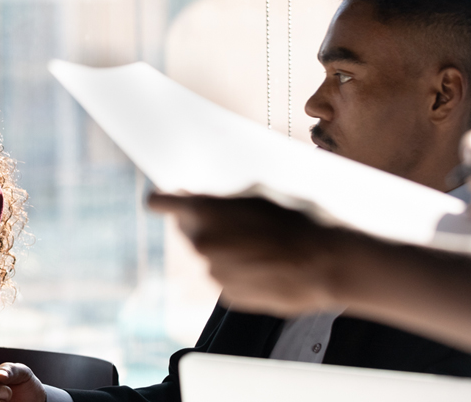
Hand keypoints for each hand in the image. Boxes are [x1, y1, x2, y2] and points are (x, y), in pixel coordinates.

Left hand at [149, 193, 346, 315]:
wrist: (330, 263)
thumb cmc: (300, 220)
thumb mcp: (258, 194)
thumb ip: (220, 199)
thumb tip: (195, 199)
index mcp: (202, 212)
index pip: (159, 203)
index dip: (164, 201)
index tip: (163, 202)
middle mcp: (200, 244)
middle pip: (186, 229)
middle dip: (203, 224)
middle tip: (235, 221)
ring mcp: (212, 272)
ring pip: (207, 255)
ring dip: (223, 248)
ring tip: (261, 244)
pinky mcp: (228, 295)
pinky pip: (224, 276)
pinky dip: (237, 270)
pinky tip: (265, 264)